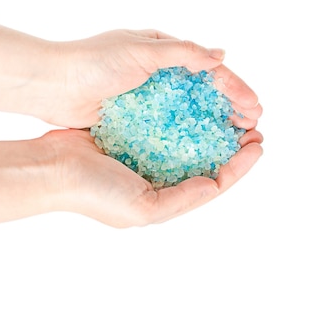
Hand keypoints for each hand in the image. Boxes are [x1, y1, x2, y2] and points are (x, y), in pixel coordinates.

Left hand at [29, 29, 262, 128]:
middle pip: (205, 95)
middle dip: (230, 110)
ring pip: (190, 114)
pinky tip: (202, 150)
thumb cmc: (92, 62)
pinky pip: (169, 129)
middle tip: (253, 129)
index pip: (210, 71)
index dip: (235, 89)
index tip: (255, 108)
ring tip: (235, 142)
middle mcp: (159, 76)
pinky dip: (187, 136)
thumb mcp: (139, 49)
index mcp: (163, 53)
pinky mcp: (135, 121)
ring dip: (214, 126)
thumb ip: (182, 52)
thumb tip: (222, 55)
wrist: (50, 84)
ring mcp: (148, 100)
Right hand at [41, 127, 262, 226]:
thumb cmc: (95, 194)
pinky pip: (166, 123)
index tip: (258, 145)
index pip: (214, 182)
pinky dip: (184, 114)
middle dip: (231, 145)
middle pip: (206, 160)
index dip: (239, 166)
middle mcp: (159, 179)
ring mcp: (145, 155)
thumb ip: (182, 199)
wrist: (52, 169)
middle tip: (252, 126)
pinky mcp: (132, 133)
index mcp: (165, 198)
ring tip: (231, 112)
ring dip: (212, 128)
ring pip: (189, 140)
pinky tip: (196, 101)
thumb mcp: (145, 209)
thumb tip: (213, 182)